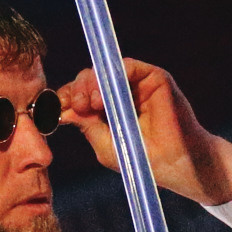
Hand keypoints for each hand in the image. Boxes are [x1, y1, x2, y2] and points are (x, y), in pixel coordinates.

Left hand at [56, 59, 231, 205]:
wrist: (176, 164)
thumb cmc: (143, 160)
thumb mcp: (106, 144)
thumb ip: (86, 125)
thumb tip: (62, 110)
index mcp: (108, 108)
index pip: (82, 94)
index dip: (67, 97)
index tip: (55, 109)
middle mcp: (121, 92)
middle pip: (90, 78)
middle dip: (77, 90)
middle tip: (75, 106)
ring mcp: (137, 84)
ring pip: (105, 71)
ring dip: (91, 84)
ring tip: (89, 104)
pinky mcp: (154, 77)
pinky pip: (127, 66)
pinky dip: (111, 76)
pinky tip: (103, 96)